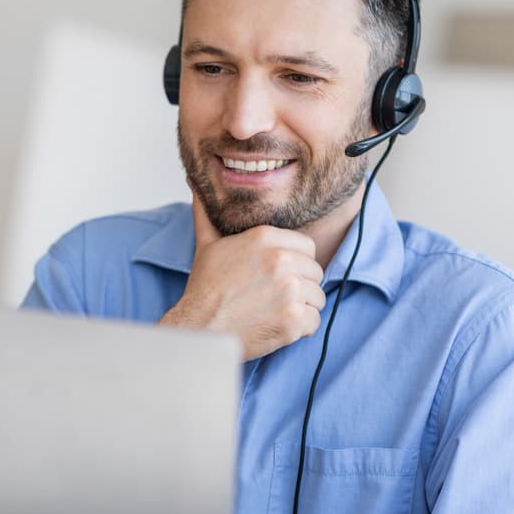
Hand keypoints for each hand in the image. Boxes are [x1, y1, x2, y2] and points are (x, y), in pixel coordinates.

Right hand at [160, 193, 325, 359]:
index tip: (280, 274)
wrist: (200, 328)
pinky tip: (277, 326)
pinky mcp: (293, 319)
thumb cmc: (204, 289)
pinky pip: (314, 321)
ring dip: (302, 307)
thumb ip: (208, 214)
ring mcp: (289, 290)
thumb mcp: (206, 244)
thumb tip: (195, 185)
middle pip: (315, 271)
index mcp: (265, 238)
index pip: (307, 246)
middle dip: (301, 285)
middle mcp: (281, 260)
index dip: (297, 262)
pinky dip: (300, 328)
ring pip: (317, 297)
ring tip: (275, 311)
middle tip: (275, 296)